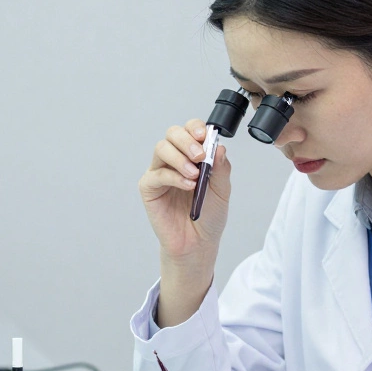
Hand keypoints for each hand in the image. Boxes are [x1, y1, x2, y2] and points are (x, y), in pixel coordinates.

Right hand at [139, 120, 232, 325]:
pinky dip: (174, 176)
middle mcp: (173, 159)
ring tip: (195, 175)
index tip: (206, 135)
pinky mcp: (149, 188)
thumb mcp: (222, 190)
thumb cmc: (209, 216)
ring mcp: (159, 172)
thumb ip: (221, 168)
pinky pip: (157, 174)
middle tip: (200, 155)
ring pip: (161, 148)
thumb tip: (219, 146)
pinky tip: (188, 186)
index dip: (196, 128)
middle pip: (172, 134)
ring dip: (180, 158)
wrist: (198, 243)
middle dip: (187, 140)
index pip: (189, 130)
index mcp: (191, 155)